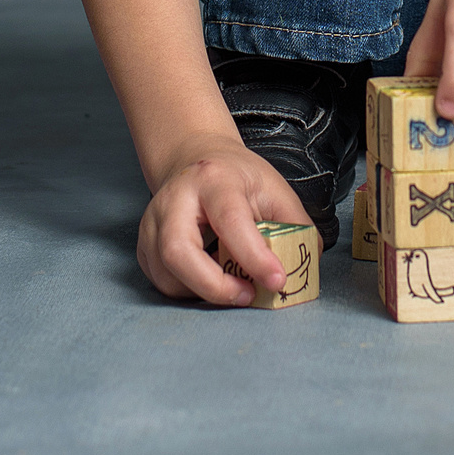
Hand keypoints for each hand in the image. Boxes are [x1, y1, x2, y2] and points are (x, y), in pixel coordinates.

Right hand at [135, 131, 311, 304]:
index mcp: (214, 180)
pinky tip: (210, 276)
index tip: (277, 281)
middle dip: (214, 286)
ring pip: (166, 274)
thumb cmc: (236, 177)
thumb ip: (295, 225)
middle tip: (247, 295)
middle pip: (178, 251)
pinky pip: (162, 281)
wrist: (195, 159)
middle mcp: (175, 199)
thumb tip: (308, 265)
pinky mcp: (144, 244)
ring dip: (203, 292)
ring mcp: (153, 222)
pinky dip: (189, 290)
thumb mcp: (274, 189)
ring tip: (233, 284)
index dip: (254, 256)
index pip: (230, 221)